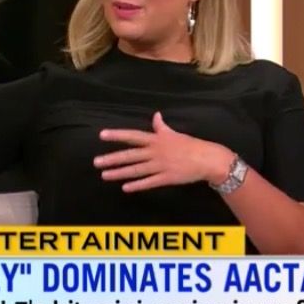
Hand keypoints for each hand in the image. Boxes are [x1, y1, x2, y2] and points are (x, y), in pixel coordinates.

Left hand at [95, 112, 234, 191]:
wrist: (207, 159)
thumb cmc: (191, 145)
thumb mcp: (175, 133)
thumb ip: (162, 127)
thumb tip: (156, 115)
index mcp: (157, 139)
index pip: (133, 136)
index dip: (118, 135)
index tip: (102, 135)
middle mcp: (156, 152)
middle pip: (130, 155)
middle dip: (112, 158)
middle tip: (96, 162)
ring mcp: (160, 166)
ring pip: (136, 170)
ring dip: (120, 172)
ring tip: (105, 175)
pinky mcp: (166, 178)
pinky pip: (149, 182)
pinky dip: (137, 185)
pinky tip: (125, 188)